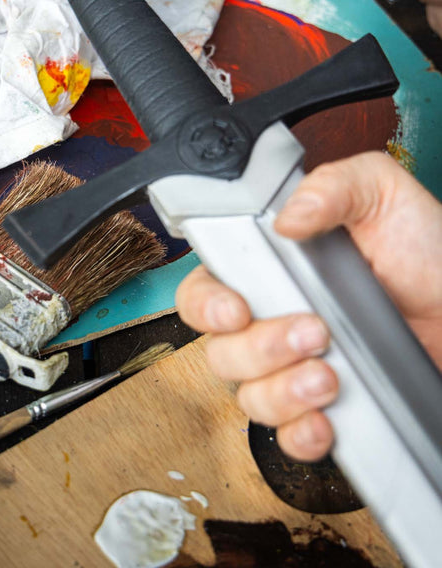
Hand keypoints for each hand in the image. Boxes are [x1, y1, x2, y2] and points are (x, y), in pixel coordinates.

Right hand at [176, 152, 441, 461]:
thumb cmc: (424, 248)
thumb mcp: (380, 193)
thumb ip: (331, 187)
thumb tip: (286, 218)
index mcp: (271, 267)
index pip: (205, 290)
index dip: (207, 306)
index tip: (237, 310)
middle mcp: (273, 318)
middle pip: (221, 351)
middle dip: (259, 348)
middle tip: (313, 332)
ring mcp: (295, 366)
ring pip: (250, 396)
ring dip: (282, 391)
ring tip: (330, 376)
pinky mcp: (324, 406)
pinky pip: (288, 436)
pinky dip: (300, 434)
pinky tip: (326, 421)